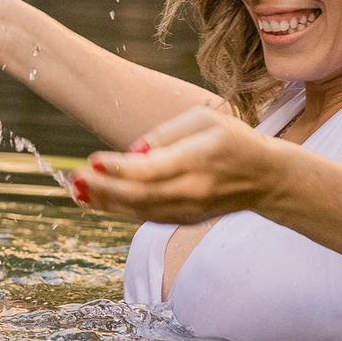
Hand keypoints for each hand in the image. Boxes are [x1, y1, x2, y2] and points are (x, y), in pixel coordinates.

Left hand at [69, 105, 289, 224]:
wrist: (267, 179)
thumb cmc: (233, 140)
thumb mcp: (204, 120)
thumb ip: (166, 134)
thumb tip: (132, 152)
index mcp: (199, 160)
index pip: (152, 170)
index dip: (119, 168)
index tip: (92, 160)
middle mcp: (194, 190)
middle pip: (141, 196)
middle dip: (104, 189)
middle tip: (74, 179)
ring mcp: (191, 210)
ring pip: (141, 212)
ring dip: (106, 203)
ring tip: (77, 191)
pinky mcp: (186, 220)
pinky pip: (148, 217)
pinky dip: (120, 210)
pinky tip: (98, 200)